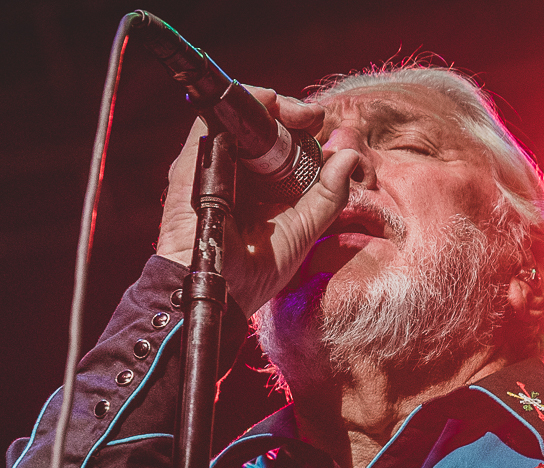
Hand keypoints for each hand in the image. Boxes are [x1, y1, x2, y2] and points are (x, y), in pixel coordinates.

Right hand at [155, 87, 359, 317]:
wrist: (220, 290)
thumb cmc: (254, 272)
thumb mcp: (305, 229)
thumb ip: (330, 195)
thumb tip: (348, 156)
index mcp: (257, 187)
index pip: (279, 143)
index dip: (302, 129)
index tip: (323, 129)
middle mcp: (234, 171)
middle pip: (262, 124)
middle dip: (292, 113)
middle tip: (313, 118)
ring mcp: (214, 163)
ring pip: (241, 114)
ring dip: (274, 104)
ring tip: (299, 115)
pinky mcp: (195, 159)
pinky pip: (215, 115)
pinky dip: (245, 101)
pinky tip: (271, 104)